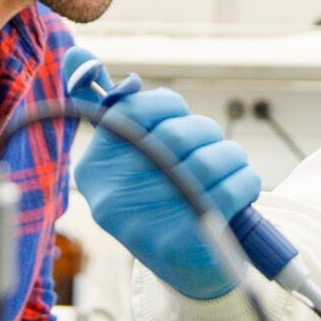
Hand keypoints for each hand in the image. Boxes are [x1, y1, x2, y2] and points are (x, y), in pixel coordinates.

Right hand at [64, 46, 260, 300]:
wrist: (186, 267)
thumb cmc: (159, 193)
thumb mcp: (129, 153)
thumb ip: (113, 107)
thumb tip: (75, 54)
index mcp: (95, 168)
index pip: (130, 110)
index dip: (167, 106)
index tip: (177, 117)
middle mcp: (113, 197)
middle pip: (175, 134)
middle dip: (204, 133)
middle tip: (210, 145)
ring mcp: (148, 225)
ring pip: (209, 160)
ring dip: (231, 156)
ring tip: (230, 166)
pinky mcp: (187, 244)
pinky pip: (231, 189)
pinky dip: (245, 180)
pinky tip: (239, 188)